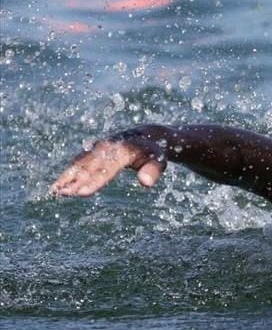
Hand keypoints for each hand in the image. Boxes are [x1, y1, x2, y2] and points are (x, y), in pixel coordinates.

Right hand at [51, 131, 167, 196]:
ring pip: (81, 163)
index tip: (82, 192)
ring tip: (55, 191)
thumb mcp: (159, 160)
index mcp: (123, 150)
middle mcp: (107, 147)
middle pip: (90, 166)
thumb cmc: (152, 152)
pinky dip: (68, 173)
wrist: (146, 135)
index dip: (95, 181)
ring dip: (68, 176)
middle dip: (77, 180)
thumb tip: (146, 182)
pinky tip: (57, 186)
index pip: (107, 168)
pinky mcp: (93, 150)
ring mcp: (98, 147)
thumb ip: (153, 170)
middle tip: (64, 194)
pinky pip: (78, 162)